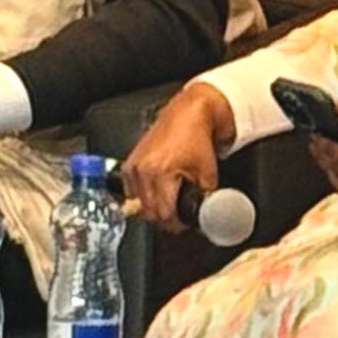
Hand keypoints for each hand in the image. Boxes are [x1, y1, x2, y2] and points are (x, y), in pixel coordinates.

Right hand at [119, 82, 235, 226]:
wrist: (189, 114)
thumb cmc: (198, 137)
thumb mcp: (208, 174)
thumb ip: (204, 199)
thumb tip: (204, 217)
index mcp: (160, 173)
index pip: (163, 213)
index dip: (176, 224)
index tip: (185, 223)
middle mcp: (142, 171)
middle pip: (149, 212)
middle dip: (165, 218)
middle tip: (179, 217)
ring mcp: (133, 167)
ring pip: (138, 204)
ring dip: (153, 208)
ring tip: (169, 204)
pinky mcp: (129, 164)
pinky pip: (131, 191)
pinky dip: (143, 196)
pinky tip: (157, 192)